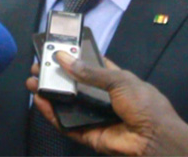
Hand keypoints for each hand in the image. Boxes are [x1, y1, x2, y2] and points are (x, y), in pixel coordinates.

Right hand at [26, 52, 187, 155]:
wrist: (155, 138)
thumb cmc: (144, 103)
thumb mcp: (119, 80)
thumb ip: (90, 72)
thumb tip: (63, 59)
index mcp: (114, 80)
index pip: (90, 66)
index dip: (74, 57)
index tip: (56, 49)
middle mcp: (102, 97)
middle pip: (74, 85)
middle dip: (56, 75)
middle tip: (39, 66)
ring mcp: (93, 116)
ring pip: (66, 105)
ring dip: (50, 94)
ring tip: (33, 83)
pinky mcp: (87, 133)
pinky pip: (66, 124)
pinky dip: (52, 114)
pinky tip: (41, 102)